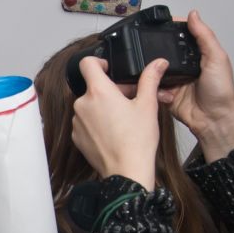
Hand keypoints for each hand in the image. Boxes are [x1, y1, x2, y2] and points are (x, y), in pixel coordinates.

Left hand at [71, 56, 164, 190]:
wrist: (126, 170)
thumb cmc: (137, 141)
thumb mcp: (148, 105)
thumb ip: (150, 79)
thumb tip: (157, 64)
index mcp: (99, 92)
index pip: (87, 63)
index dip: (99, 62)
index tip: (109, 69)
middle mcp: (82, 104)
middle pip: (93, 87)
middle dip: (111, 90)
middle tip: (129, 100)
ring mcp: (76, 121)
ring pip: (89, 105)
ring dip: (103, 107)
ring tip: (123, 119)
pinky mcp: (76, 136)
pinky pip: (85, 121)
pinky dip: (97, 122)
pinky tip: (113, 131)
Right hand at [159, 10, 233, 161]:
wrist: (213, 120)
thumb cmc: (221, 91)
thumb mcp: (217, 58)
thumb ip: (204, 36)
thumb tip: (193, 14)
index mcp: (197, 55)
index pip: (181, 37)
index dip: (170, 30)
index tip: (156, 25)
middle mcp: (183, 66)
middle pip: (163, 52)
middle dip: (154, 51)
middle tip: (146, 49)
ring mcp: (172, 79)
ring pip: (153, 70)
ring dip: (151, 71)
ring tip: (151, 71)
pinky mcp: (164, 94)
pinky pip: (151, 87)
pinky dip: (152, 87)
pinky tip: (159, 88)